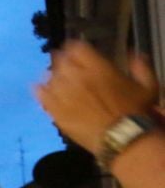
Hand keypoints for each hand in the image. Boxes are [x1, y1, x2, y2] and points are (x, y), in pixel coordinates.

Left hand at [35, 41, 158, 152]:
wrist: (120, 138)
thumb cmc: (136, 112)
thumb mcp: (148, 86)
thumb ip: (140, 67)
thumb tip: (133, 55)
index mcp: (98, 67)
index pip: (77, 48)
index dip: (74, 48)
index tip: (74, 52)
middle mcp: (77, 77)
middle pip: (60, 61)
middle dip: (62, 61)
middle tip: (63, 66)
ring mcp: (64, 94)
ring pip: (50, 77)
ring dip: (52, 76)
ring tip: (55, 79)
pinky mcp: (56, 111)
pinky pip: (41, 96)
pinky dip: (40, 90)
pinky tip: (40, 89)